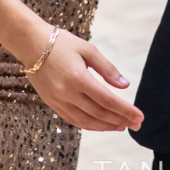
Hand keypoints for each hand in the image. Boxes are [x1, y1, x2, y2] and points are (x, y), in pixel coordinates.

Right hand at [22, 26, 143, 131]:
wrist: (30, 44)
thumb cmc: (61, 43)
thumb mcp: (88, 49)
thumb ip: (107, 69)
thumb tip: (125, 85)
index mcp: (78, 78)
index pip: (107, 100)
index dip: (125, 110)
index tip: (139, 116)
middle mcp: (67, 93)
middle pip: (99, 113)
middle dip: (120, 120)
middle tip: (136, 125)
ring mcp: (58, 100)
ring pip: (86, 121)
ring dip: (106, 126)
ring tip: (122, 126)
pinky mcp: (51, 103)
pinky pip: (73, 119)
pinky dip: (89, 125)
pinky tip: (100, 124)